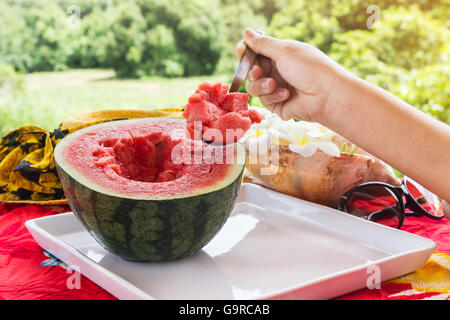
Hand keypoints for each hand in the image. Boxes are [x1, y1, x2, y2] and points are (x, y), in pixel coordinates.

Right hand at [235, 28, 352, 122]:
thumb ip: (263, 44)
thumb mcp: (284, 51)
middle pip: (251, 70)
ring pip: (254, 86)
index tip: (241, 50)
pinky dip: (273, 96)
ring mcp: (276, 88)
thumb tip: (246, 32)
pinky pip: (264, 100)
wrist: (326, 95)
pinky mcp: (277, 104)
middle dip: (253, 71)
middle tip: (258, 71)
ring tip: (274, 85)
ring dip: (262, 85)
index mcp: (280, 55)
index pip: (256, 51)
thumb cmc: (310, 68)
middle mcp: (277, 71)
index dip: (246, 51)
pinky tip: (287, 94)